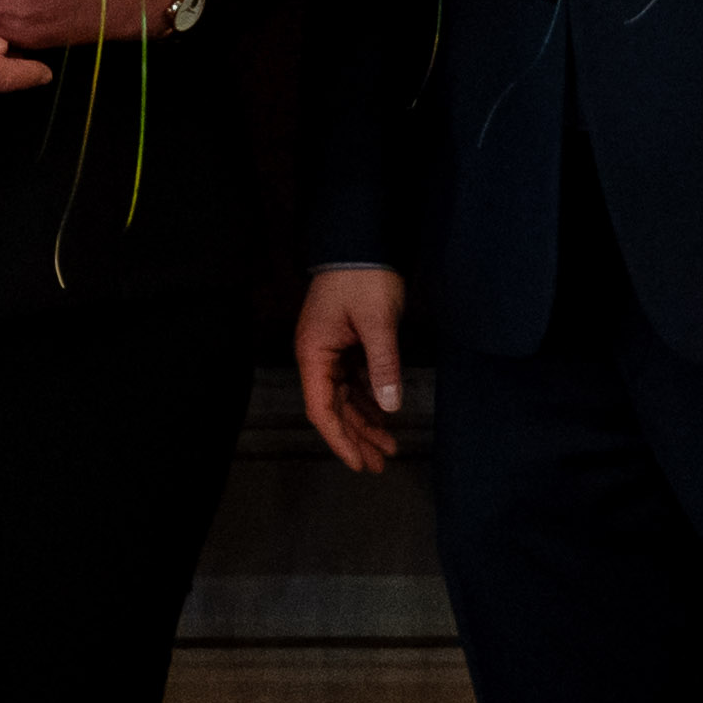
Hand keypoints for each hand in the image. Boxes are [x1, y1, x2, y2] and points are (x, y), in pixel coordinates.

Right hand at [295, 265, 405, 474]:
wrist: (362, 239)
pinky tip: (384, 416)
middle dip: (356, 437)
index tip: (359, 462)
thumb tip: (389, 405)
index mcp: (314, 352)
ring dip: (365, 422)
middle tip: (380, 464)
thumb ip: (383, 364)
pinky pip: (355, 381)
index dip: (340, 439)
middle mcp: (318, 356)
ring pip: (346, 397)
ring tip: (388, 448)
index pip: (321, 409)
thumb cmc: (362, 276)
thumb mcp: (377, 320)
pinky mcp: (347, 343)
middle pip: (334, 408)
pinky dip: (369, 400)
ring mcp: (332, 350)